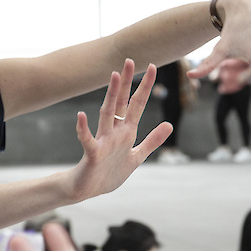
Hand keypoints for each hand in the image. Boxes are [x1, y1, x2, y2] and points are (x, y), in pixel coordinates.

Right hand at [65, 59, 172, 202]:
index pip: (136, 104)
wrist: (86, 190)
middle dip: (127, 83)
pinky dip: (83, 129)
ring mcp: (102, 141)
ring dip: (110, 96)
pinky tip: (81, 115)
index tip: (153, 67)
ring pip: (106, 114)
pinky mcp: (92, 154)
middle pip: (120, 103)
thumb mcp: (136, 157)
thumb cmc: (108, 173)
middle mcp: (113, 132)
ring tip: (114, 76)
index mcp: (126, 132)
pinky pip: (87, 140)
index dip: (144, 87)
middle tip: (130, 60)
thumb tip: (169, 124)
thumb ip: (152, 141)